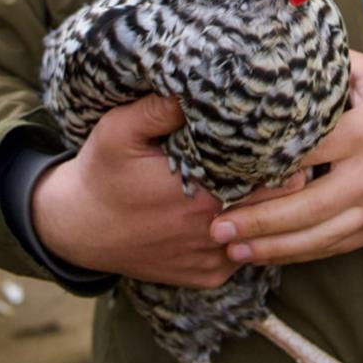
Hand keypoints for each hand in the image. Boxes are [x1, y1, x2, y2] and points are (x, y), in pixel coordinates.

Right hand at [31, 94, 303, 287]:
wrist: (76, 228)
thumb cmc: (101, 173)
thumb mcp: (119, 131)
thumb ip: (157, 110)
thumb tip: (195, 86)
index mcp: (202, 198)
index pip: (275, 178)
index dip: (285, 155)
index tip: (285, 133)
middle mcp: (213, 235)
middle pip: (280, 207)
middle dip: (286, 179)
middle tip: (285, 150)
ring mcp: (213, 261)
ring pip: (265, 231)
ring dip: (267, 208)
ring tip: (265, 175)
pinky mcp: (207, 276)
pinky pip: (244, 252)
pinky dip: (247, 231)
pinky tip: (237, 205)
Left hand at [209, 51, 362, 265]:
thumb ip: (333, 68)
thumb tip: (282, 52)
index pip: (308, 148)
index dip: (266, 161)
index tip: (225, 165)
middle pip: (306, 203)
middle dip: (258, 217)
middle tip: (214, 224)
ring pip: (318, 235)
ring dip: (272, 246)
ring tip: (230, 248)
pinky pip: (334, 246)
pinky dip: (299, 254)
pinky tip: (268, 255)